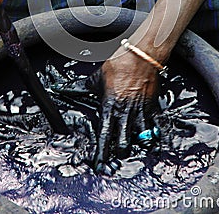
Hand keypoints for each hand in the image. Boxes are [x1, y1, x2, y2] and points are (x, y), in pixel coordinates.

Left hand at [52, 45, 159, 173]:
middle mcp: (125, 112)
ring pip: (139, 139)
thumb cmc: (119, 64)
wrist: (141, 56)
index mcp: (109, 106)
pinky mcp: (151, 107)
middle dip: (120, 153)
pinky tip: (151, 141)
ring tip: (132, 147)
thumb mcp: (97, 77)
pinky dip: (152, 136)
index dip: (102, 152)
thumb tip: (64, 88)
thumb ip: (82, 87)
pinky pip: (153, 127)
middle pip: (123, 143)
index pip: (104, 135)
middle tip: (117, 155)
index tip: (100, 163)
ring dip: (136, 145)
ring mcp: (139, 111)